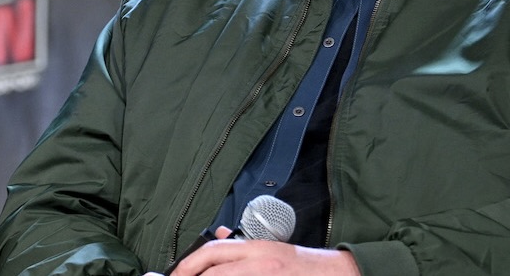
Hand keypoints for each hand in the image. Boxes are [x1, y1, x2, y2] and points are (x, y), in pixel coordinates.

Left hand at [167, 229, 360, 275]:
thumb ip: (241, 245)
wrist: (332, 274)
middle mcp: (259, 263)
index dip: (188, 265)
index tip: (177, 274)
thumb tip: (217, 237)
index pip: (212, 251)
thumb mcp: (269, 247)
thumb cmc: (301, 264)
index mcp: (256, 248)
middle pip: (214, 271)